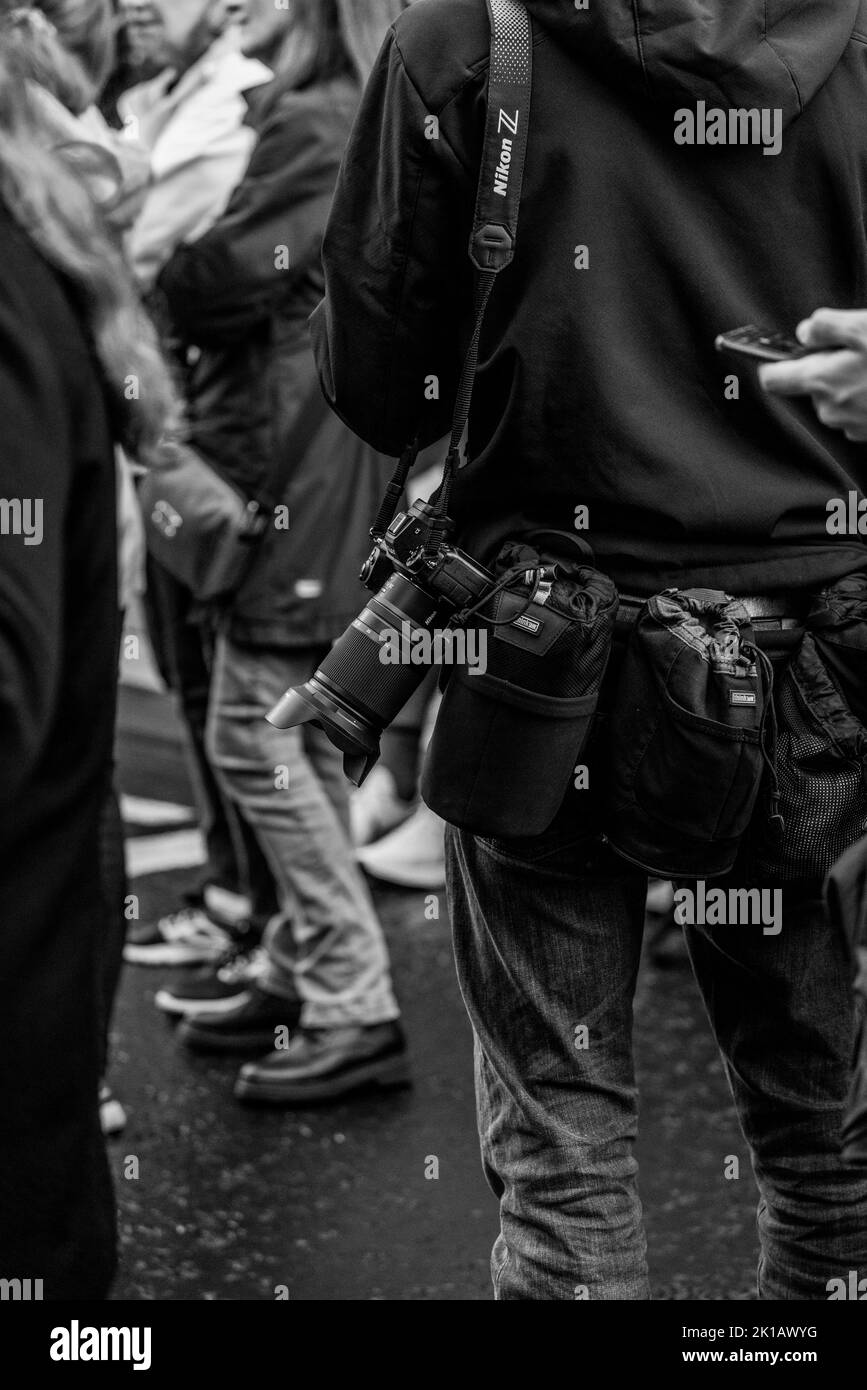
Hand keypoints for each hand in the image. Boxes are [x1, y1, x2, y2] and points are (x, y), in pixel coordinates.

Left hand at [758, 308, 866, 440]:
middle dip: (826, 368)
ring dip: (850, 382)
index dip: (771, 365)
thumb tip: (805, 331)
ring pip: (837, 399)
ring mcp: (852, 426)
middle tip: (855, 350)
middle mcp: (831, 410)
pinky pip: (858, 411)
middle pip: (810, 388)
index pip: (774, 380)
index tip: (771, 356)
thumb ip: (827, 326)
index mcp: (822, 382)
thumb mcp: (863, 327)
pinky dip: (866, 396)